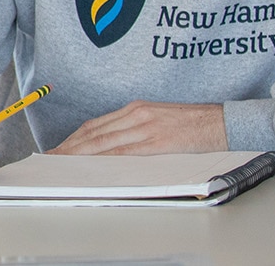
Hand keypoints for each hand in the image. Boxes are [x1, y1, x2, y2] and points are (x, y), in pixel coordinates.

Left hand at [50, 101, 226, 155]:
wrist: (222, 121)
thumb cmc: (194, 123)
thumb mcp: (159, 119)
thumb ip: (136, 128)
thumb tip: (113, 145)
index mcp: (136, 108)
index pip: (96, 124)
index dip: (74, 137)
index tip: (59, 147)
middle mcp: (136, 114)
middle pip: (94, 132)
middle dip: (70, 146)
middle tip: (52, 157)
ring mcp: (146, 126)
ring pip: (105, 141)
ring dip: (81, 153)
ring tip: (63, 163)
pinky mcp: (159, 141)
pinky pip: (127, 151)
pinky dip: (106, 158)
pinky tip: (93, 165)